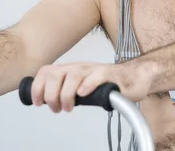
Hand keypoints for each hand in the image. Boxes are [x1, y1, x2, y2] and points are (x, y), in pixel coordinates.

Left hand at [29, 61, 150, 111]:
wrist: (136, 77)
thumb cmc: (110, 83)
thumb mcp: (82, 86)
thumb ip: (67, 90)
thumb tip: (47, 100)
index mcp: (72, 69)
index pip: (47, 71)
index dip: (37, 87)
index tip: (37, 102)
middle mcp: (81, 67)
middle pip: (55, 74)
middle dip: (50, 94)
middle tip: (55, 108)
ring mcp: (96, 69)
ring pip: (73, 75)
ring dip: (65, 94)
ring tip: (68, 107)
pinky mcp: (112, 74)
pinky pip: (97, 76)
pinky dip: (87, 85)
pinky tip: (83, 94)